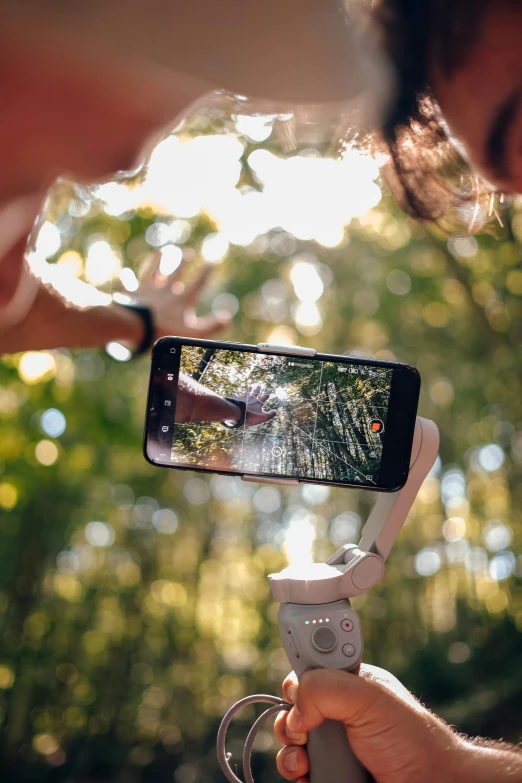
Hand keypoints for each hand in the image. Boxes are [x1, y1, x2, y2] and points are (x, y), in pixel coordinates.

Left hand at [133, 252, 230, 338]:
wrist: (136, 326)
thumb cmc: (165, 330)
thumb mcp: (193, 332)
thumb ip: (212, 325)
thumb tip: (228, 318)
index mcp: (182, 299)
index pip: (198, 283)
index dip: (206, 272)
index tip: (212, 262)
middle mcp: (167, 290)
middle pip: (177, 272)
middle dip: (184, 262)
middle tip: (188, 252)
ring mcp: (149, 290)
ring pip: (155, 272)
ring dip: (158, 262)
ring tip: (161, 252)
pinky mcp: (133, 293)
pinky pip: (130, 282)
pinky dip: (127, 277)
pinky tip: (124, 272)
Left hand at [237, 384, 277, 426]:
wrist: (239, 413)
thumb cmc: (251, 416)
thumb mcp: (263, 417)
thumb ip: (270, 414)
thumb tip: (276, 411)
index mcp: (258, 403)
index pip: (265, 396)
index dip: (268, 393)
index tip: (271, 389)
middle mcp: (252, 398)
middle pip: (256, 392)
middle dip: (258, 389)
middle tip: (259, 385)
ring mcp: (244, 398)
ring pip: (247, 392)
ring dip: (249, 389)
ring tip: (250, 386)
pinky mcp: (237, 399)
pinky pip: (236, 396)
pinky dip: (235, 395)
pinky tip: (234, 394)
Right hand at [274, 666, 466, 782]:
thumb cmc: (411, 739)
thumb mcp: (368, 696)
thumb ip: (324, 687)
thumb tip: (294, 713)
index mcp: (348, 682)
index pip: (311, 664)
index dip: (298, 669)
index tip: (294, 683)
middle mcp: (337, 711)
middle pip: (293, 704)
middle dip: (288, 715)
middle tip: (301, 726)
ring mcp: (333, 744)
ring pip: (290, 740)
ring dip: (290, 748)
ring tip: (304, 758)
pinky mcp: (330, 772)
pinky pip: (298, 770)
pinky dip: (296, 772)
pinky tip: (308, 773)